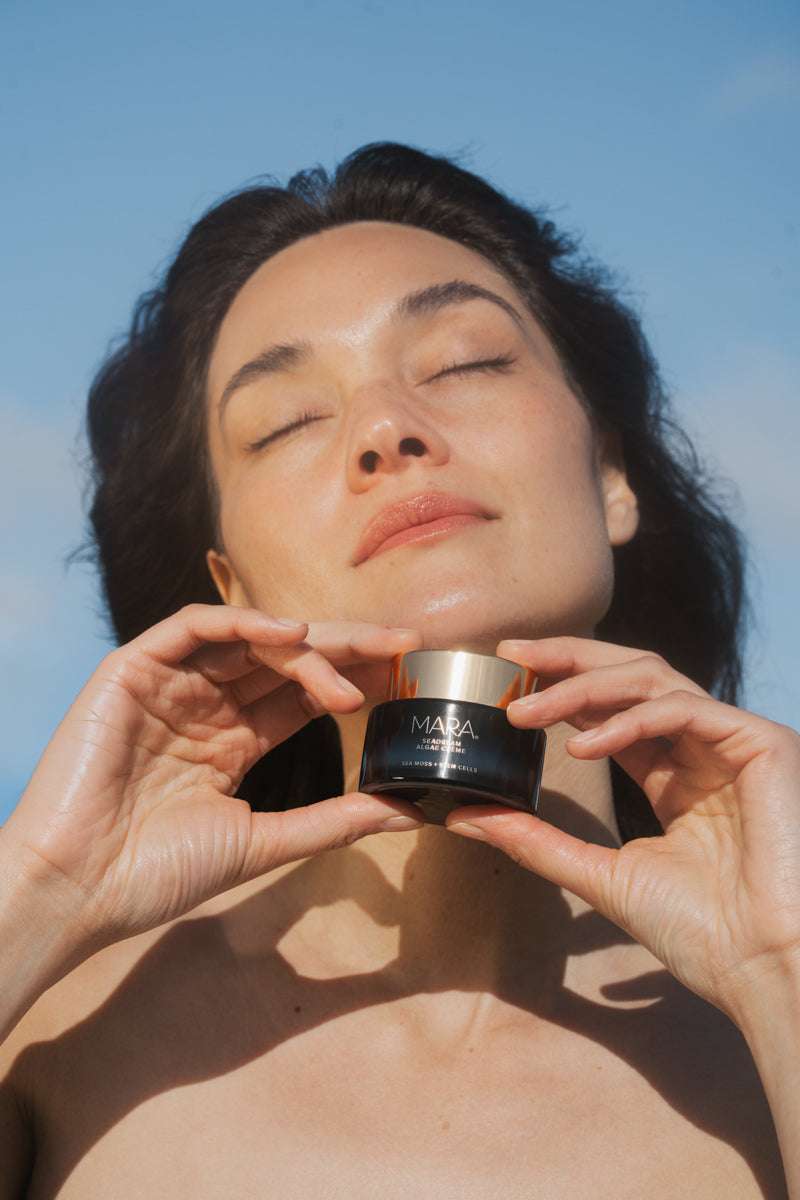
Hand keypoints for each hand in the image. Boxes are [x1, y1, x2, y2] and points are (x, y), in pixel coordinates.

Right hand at [3, 605, 422, 955]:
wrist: (79, 889)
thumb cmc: (159, 874)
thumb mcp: (265, 841)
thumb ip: (334, 820)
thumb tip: (410, 811)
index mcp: (231, 740)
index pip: (302, 694)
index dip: (354, 678)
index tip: (408, 674)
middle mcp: (204, 705)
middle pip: (285, 659)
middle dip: (347, 648)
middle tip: (404, 644)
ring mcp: (168, 685)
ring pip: (248, 640)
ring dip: (308, 645)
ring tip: (360, 665)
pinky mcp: (132, 670)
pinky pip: (192, 628)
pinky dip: (242, 624)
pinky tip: (292, 636)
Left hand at [446, 637, 799, 1020]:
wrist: (759, 968)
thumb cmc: (697, 931)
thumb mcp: (599, 873)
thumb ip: (536, 840)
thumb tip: (465, 816)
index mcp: (673, 773)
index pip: (611, 706)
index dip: (559, 686)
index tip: (506, 676)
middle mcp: (702, 748)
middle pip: (630, 674)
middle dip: (567, 659)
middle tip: (510, 655)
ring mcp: (733, 741)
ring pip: (652, 678)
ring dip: (583, 686)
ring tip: (526, 709)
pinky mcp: (761, 743)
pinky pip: (683, 708)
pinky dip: (627, 720)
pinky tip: (581, 746)